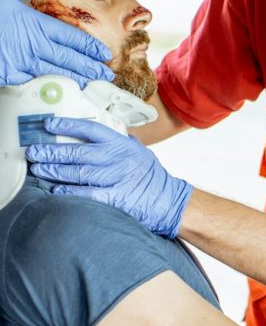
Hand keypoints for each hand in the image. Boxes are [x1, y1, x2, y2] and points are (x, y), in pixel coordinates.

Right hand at [0, 0, 113, 85]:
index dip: (89, 46)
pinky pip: (35, 82)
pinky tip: (65, 91)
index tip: (104, 52)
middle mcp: (32, 43)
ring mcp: (20, 61)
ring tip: (94, 83)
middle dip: (90, 66)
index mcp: (34, 22)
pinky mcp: (8, 74)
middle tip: (108, 73)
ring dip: (77, 79)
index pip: (70, 36)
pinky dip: (52, 87)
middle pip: (69, 58)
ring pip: (57, 72)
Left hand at [26, 116, 192, 237]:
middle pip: (79, 153)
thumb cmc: (151, 176)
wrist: (169, 201)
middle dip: (53, 152)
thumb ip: (119, 142)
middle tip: (34, 152)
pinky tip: (55, 191)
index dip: (67, 126)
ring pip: (79, 173)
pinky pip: (87, 194)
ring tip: (40, 169)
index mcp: (122, 145)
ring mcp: (117, 179)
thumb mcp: (138, 152)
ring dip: (56, 171)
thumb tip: (97, 132)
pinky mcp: (116, 198)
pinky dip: (69, 192)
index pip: (91, 130)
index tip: (48, 124)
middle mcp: (118, 159)